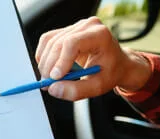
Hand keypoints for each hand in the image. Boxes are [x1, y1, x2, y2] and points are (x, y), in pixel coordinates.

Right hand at [35, 17, 151, 100]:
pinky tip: (52, 68)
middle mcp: (87, 26)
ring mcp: (75, 26)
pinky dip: (44, 57)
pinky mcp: (66, 31)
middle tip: (48, 85)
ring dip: (45, 63)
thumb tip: (53, 89)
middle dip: (49, 66)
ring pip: (49, 43)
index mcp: (100, 35)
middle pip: (58, 43)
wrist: (115, 64)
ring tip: (53, 78)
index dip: (60, 61)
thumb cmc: (109, 73)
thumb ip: (75, 91)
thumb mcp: (97, 87)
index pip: (72, 43)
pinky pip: (46, 41)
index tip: (55, 79)